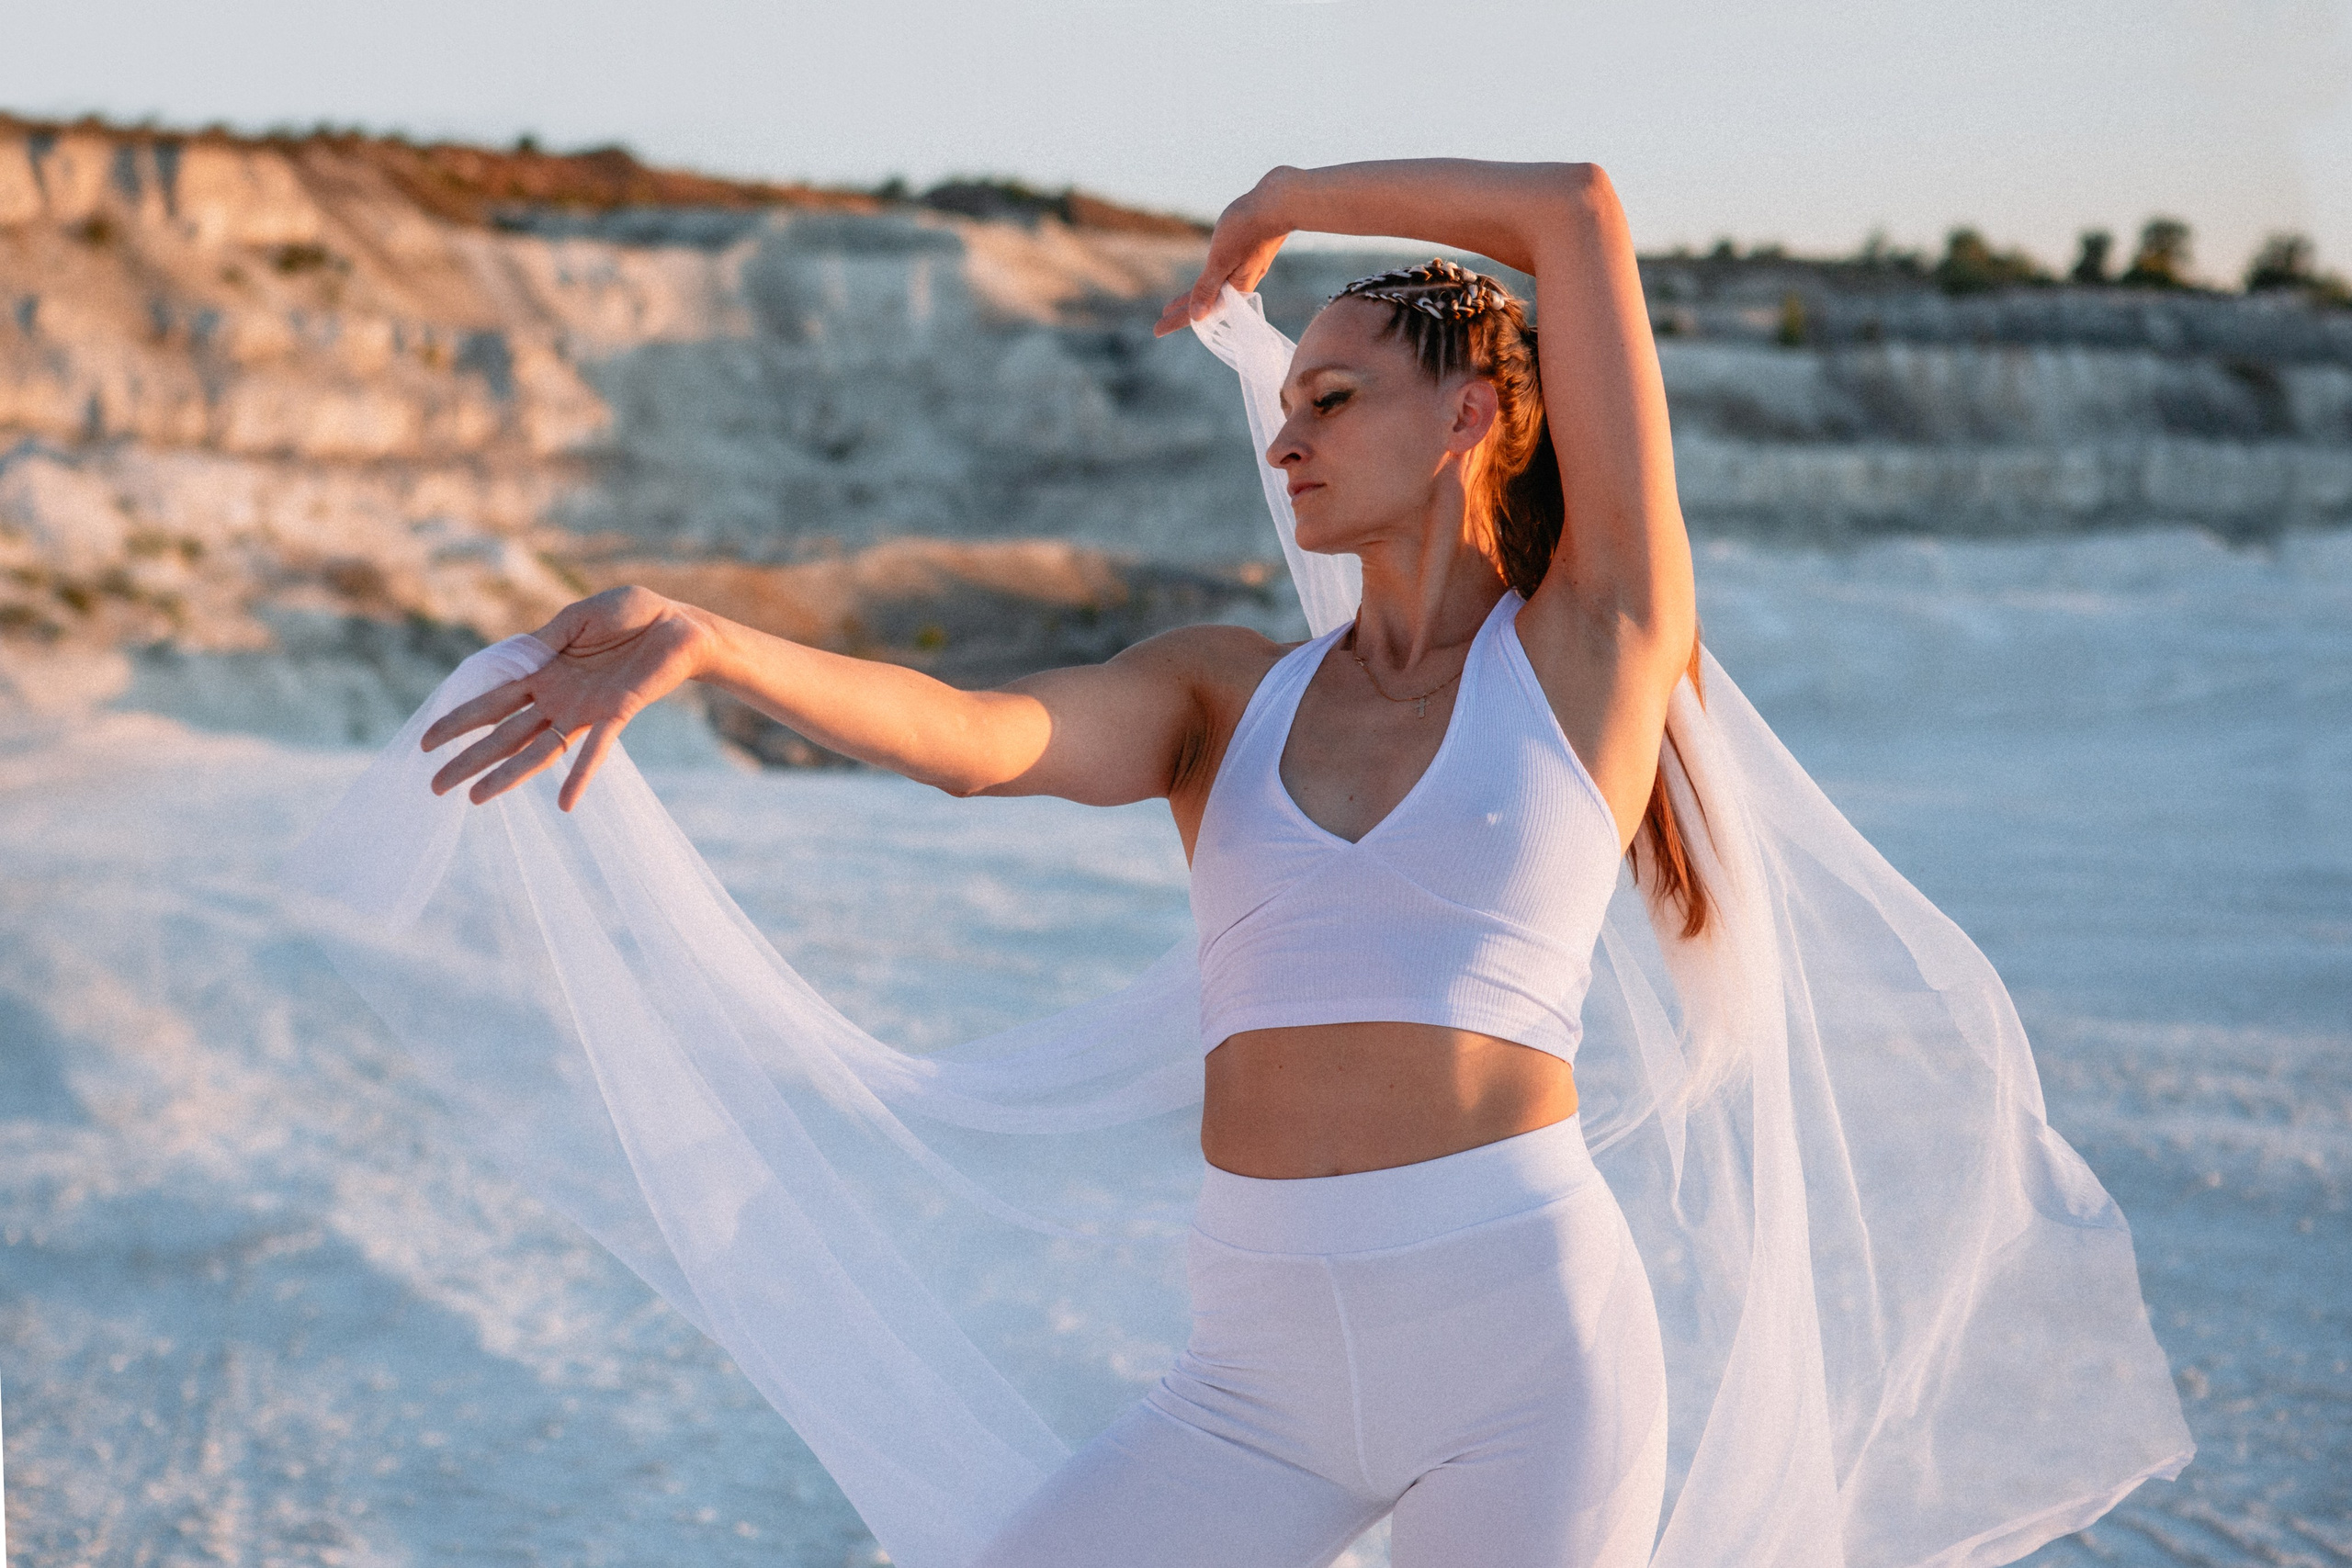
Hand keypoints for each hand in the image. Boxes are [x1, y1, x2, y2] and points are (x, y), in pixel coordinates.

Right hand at [422, 586, 712, 810]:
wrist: (679, 624)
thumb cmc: (631, 615)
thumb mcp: (577, 618)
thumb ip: (544, 640)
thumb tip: (513, 658)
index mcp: (543, 674)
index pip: (491, 703)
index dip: (459, 721)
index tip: (427, 741)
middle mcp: (558, 699)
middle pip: (503, 735)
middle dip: (469, 759)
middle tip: (435, 786)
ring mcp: (585, 711)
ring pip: (537, 750)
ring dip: (507, 775)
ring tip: (476, 798)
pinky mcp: (616, 713)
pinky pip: (596, 750)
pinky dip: (581, 776)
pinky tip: (566, 804)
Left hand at [1153, 171, 1294, 336]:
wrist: (1280, 203)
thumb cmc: (1247, 228)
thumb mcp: (1221, 258)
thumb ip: (1208, 287)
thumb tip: (1196, 317)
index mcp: (1235, 289)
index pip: (1202, 312)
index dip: (1178, 320)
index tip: (1157, 330)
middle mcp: (1242, 283)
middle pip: (1208, 303)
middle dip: (1184, 312)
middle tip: (1161, 321)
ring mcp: (1246, 269)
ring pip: (1215, 290)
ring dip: (1195, 297)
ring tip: (1175, 304)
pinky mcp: (1249, 255)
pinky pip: (1223, 276)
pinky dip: (1208, 283)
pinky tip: (1206, 281)